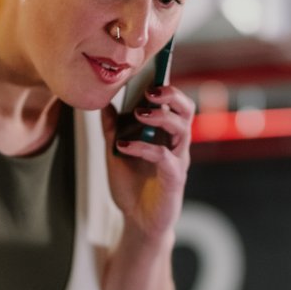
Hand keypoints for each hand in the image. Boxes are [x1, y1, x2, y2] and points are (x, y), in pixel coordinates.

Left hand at [102, 84, 194, 239]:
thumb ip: (112, 127)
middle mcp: (176, 143)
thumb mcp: (115, 151)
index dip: (166, 84)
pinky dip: (144, 147)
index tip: (152, 67)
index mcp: (165, 133)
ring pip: (183, 129)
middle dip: (171, 94)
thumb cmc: (132, 186)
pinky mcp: (174, 179)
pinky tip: (124, 145)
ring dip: (162, 116)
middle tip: (151, 90)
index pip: (172, 102)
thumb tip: (104, 100)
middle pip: (186, 109)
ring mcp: (178, 160)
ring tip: (139, 112)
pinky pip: (165, 157)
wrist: (137, 222)